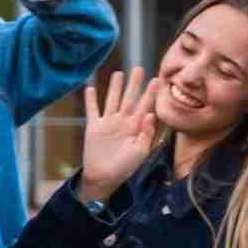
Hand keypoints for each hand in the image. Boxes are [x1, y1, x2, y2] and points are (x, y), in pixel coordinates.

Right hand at [75, 68, 162, 203]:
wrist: (103, 178)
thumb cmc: (124, 167)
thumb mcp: (140, 152)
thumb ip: (146, 134)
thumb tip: (151, 114)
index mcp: (136, 127)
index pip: (145, 106)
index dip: (151, 94)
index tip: (157, 80)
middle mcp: (123, 122)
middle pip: (129, 99)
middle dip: (134, 84)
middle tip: (139, 69)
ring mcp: (108, 123)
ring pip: (112, 100)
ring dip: (115, 88)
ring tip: (118, 73)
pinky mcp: (94, 127)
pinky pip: (92, 110)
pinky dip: (91, 100)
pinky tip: (90, 87)